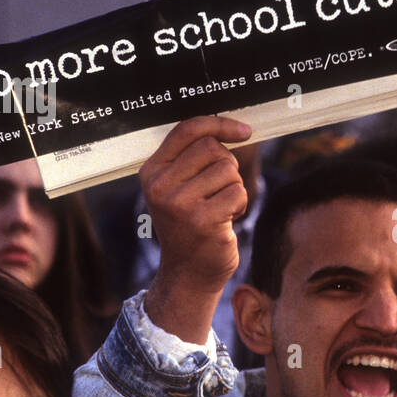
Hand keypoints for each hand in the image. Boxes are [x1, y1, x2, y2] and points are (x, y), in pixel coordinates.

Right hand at [141, 116, 251, 341]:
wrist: (188, 272)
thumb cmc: (191, 224)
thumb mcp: (180, 188)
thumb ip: (194, 158)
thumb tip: (236, 128)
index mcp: (152, 172)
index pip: (187, 130)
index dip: (219, 124)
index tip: (244, 130)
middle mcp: (160, 186)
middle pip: (213, 149)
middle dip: (228, 166)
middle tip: (220, 190)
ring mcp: (179, 204)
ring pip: (228, 170)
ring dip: (234, 188)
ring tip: (220, 207)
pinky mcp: (202, 220)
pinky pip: (238, 192)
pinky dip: (239, 204)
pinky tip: (226, 219)